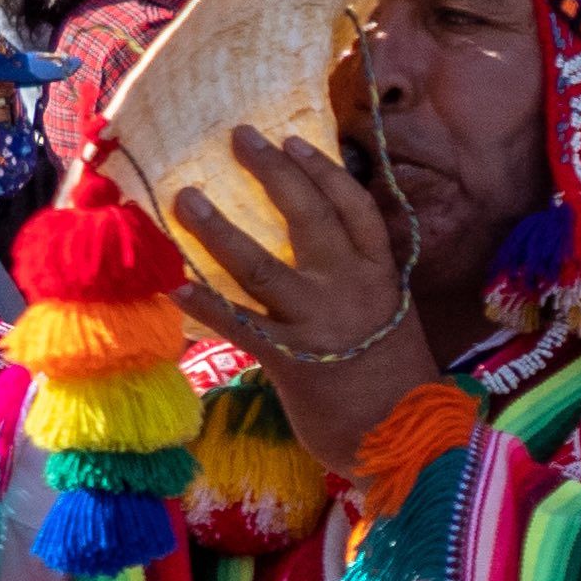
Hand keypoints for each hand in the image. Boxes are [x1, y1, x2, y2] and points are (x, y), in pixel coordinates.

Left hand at [171, 125, 435, 466]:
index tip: (293, 141)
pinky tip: (173, 284)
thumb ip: (366, 288)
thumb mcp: (394, 321)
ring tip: (186, 198)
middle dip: (273, 172)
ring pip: (262, 265)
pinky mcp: (291, 362)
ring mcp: (319, 324)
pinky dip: (204, 304)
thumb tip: (333, 258)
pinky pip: (239, 325)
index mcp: (382, 278)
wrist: (407, 443)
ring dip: (218, 230)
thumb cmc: (399, 384)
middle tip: (239, 136)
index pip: (354, 210)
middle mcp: (351, 290)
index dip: (323, 171)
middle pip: (309, 217)